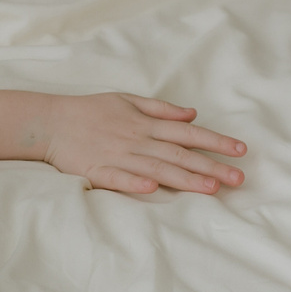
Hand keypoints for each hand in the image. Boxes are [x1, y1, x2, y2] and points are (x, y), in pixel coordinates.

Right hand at [39, 94, 245, 196]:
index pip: (188, 134)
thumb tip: (192, 114)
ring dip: (184, 178)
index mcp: (145, 123)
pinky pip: (118, 178)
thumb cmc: (90, 111)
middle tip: (238, 178)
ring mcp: (117, 156)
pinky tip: (151, 191)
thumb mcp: (127, 100)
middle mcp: (136, 140)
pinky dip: (134, 184)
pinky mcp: (97, 170)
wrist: (50, 122)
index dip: (215, 141)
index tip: (240, 150)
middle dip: (210, 166)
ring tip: (211, 188)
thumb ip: (161, 109)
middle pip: (179, 155)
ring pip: (156, 169)